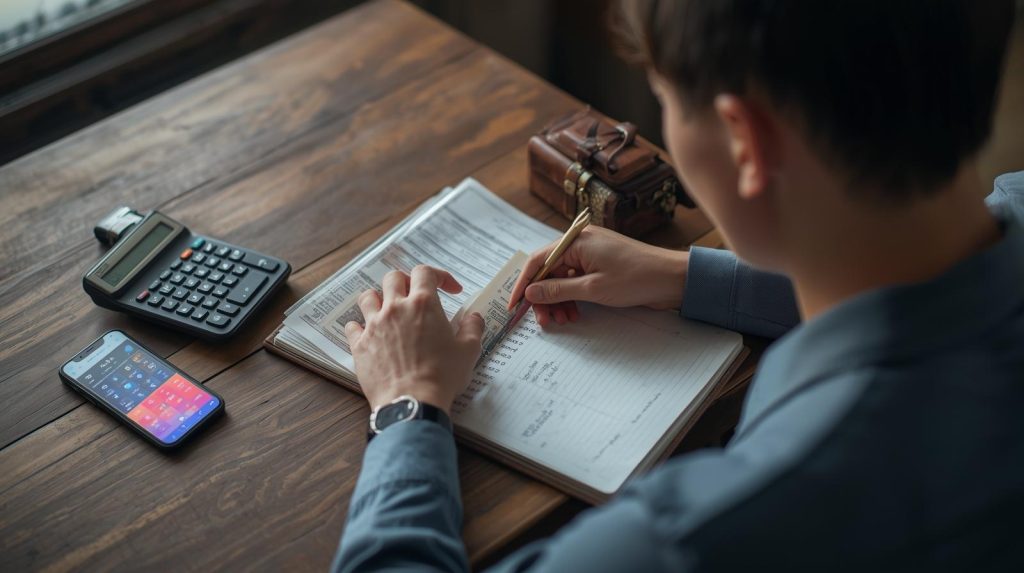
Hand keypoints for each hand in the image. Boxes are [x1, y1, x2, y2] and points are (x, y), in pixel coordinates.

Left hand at [344, 265, 484, 412]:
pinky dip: (359, 326)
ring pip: (368, 297)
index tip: (450, 290)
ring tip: (387, 309)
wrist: (412, 402)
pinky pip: (352, 326)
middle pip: (393, 278)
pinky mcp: (360, 345)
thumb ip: (473, 328)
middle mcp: (395, 308)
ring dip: (378, 299)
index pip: (425, 272)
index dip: (440, 276)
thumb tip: (474, 317)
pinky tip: (367, 332)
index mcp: (423, 304)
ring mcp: (374, 326)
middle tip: (416, 296)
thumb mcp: (468, 351)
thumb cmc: (442, 376)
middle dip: (406, 282)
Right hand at [508, 226, 688, 326]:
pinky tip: (574, 314)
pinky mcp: (600, 266)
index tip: (515, 305)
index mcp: (576, 241)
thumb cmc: (636, 278)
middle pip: (548, 271)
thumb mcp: (593, 288)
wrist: (672, 279)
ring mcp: (591, 254)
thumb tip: (531, 291)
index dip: (524, 284)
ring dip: (558, 301)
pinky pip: (576, 281)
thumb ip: (558, 290)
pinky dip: (572, 298)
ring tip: (562, 321)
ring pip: (562, 279)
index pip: (538, 261)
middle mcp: (580, 243)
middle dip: (543, 297)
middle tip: (543, 321)